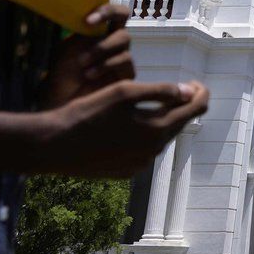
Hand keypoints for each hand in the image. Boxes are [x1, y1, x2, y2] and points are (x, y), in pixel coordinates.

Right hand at [34, 79, 208, 176]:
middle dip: (181, 105)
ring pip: (161, 137)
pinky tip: (127, 125)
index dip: (200, 93)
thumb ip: (160, 91)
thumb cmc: (86, 113)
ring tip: (149, 105)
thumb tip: (188, 91)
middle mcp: (153, 150)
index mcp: (157, 129)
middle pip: (179, 123)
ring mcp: (140, 163)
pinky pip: (144, 150)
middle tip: (175, 89)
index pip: (196, 109)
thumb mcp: (123, 93)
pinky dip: (144, 135)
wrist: (53, 146)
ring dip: (162, 120)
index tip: (194, 83)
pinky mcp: (126, 171)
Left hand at [43, 3, 134, 106]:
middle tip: (88, 48)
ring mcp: (122, 55)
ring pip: (124, 39)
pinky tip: (90, 74)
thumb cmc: (62, 73)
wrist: (61, 101)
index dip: (107, 9)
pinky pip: (126, 59)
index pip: (113, 11)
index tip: (88, 20)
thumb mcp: (67, 47)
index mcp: (99, 30)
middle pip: (125, 19)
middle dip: (102, 23)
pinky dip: (106, 64)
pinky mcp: (128, 74)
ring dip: (101, 49)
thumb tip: (89, 13)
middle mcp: (113, 39)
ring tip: (82, 64)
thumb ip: (81, 30)